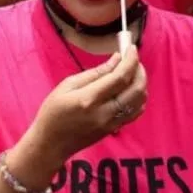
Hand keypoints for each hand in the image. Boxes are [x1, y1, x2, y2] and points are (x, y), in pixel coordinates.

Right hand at [24, 45, 146, 169]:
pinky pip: (136, 112)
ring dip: (141, 83)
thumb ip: (95, 73)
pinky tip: (131, 88)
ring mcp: (111, 123)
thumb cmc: (53, 112)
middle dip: (139, 69)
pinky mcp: (114, 129)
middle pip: (135, 89)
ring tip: (132, 71)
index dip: (130, 60)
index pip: (120, 77)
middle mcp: (104, 112)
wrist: (51, 143)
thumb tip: (116, 59)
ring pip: (139, 101)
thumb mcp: (67, 86)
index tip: (132, 48)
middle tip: (132, 59)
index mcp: (89, 99)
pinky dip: (139, 97)